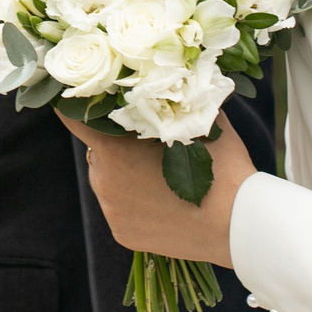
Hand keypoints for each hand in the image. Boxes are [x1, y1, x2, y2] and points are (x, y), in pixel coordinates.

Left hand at [63, 113, 258, 268]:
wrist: (238, 225)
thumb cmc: (221, 166)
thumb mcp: (200, 120)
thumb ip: (172, 99)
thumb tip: (162, 78)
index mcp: (113, 149)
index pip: (73, 117)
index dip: (78, 104)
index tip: (86, 98)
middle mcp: (103, 181)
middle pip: (97, 151)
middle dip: (115, 144)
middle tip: (149, 143)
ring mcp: (111, 211)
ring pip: (108, 181)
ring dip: (125, 174)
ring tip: (163, 177)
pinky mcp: (122, 233)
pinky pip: (121, 209)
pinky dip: (136, 203)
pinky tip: (165, 203)